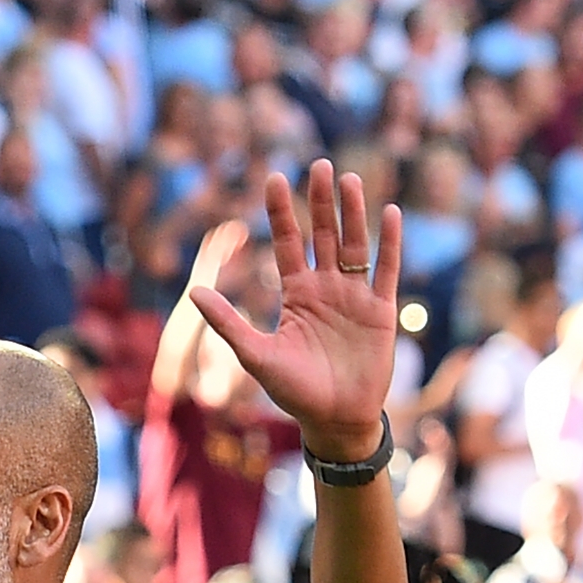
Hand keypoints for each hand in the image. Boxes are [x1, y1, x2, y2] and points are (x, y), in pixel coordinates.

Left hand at [190, 160, 400, 461]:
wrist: (334, 419)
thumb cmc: (293, 391)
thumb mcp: (255, 355)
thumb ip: (228, 322)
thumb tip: (194, 292)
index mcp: (295, 294)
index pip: (287, 243)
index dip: (281, 212)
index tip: (274, 178)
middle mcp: (326, 288)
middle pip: (323, 235)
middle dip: (321, 201)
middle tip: (319, 164)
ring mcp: (354, 296)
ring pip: (354, 244)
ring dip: (352, 212)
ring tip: (348, 178)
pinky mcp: (381, 310)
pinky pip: (385, 269)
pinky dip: (388, 242)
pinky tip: (389, 211)